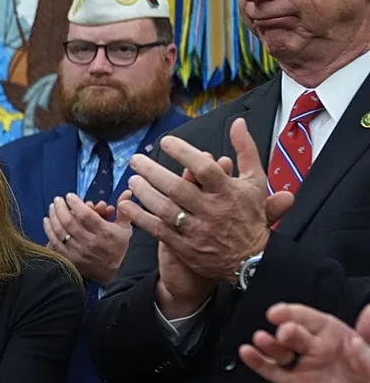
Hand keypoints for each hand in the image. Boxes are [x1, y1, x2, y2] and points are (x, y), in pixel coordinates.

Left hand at [44, 192, 131, 283]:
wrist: (111, 272)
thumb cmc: (117, 247)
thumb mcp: (125, 228)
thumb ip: (124, 210)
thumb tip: (127, 192)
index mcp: (104, 232)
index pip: (86, 215)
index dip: (75, 203)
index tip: (70, 196)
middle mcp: (90, 242)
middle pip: (70, 222)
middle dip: (61, 208)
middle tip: (58, 200)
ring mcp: (78, 251)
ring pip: (61, 231)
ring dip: (54, 217)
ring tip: (52, 207)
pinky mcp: (69, 258)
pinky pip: (55, 243)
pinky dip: (49, 230)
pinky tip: (47, 220)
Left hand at [122, 118, 292, 282]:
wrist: (250, 260)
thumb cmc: (250, 215)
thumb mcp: (256, 182)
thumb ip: (246, 151)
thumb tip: (237, 123)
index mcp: (228, 192)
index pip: (204, 169)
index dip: (184, 153)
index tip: (165, 141)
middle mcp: (212, 210)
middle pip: (177, 188)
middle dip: (153, 172)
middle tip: (135, 160)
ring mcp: (197, 230)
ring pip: (165, 209)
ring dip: (145, 193)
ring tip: (131, 180)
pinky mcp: (184, 247)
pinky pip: (158, 230)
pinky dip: (141, 218)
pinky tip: (126, 206)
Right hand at [240, 302, 369, 382]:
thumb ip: (367, 333)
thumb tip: (368, 313)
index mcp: (334, 334)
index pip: (308, 318)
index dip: (291, 313)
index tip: (278, 312)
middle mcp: (314, 347)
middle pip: (290, 333)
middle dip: (283, 331)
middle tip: (284, 336)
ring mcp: (302, 364)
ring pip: (278, 350)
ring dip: (267, 344)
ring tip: (261, 340)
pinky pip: (271, 370)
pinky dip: (257, 362)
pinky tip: (247, 353)